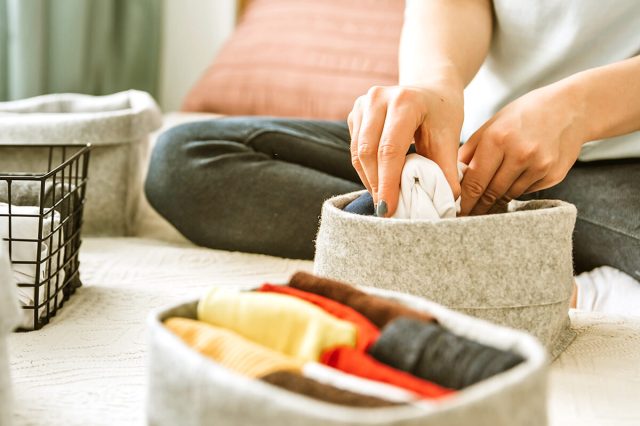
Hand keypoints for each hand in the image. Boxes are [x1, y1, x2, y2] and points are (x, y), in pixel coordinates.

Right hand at [348, 84, 463, 216]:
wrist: (432, 91)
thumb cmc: (442, 115)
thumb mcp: (450, 139)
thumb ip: (447, 170)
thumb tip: (447, 203)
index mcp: (405, 100)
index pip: (390, 149)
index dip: (388, 182)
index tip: (389, 209)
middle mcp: (378, 98)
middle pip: (368, 152)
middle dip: (376, 185)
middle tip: (386, 210)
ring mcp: (363, 104)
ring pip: (357, 153)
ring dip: (369, 180)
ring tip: (383, 199)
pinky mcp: (355, 114)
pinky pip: (354, 149)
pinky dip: (365, 170)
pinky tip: (379, 182)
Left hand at [458, 83, 586, 214]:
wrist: (571, 108)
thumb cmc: (524, 115)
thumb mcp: (492, 124)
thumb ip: (470, 151)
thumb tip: (452, 176)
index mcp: (498, 139)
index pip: (475, 181)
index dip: (464, 201)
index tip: (455, 211)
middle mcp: (520, 154)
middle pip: (491, 193)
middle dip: (477, 207)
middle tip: (466, 216)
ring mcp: (539, 166)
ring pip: (509, 195)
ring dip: (496, 200)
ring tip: (486, 203)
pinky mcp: (554, 175)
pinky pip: (527, 192)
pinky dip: (517, 190)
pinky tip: (515, 180)